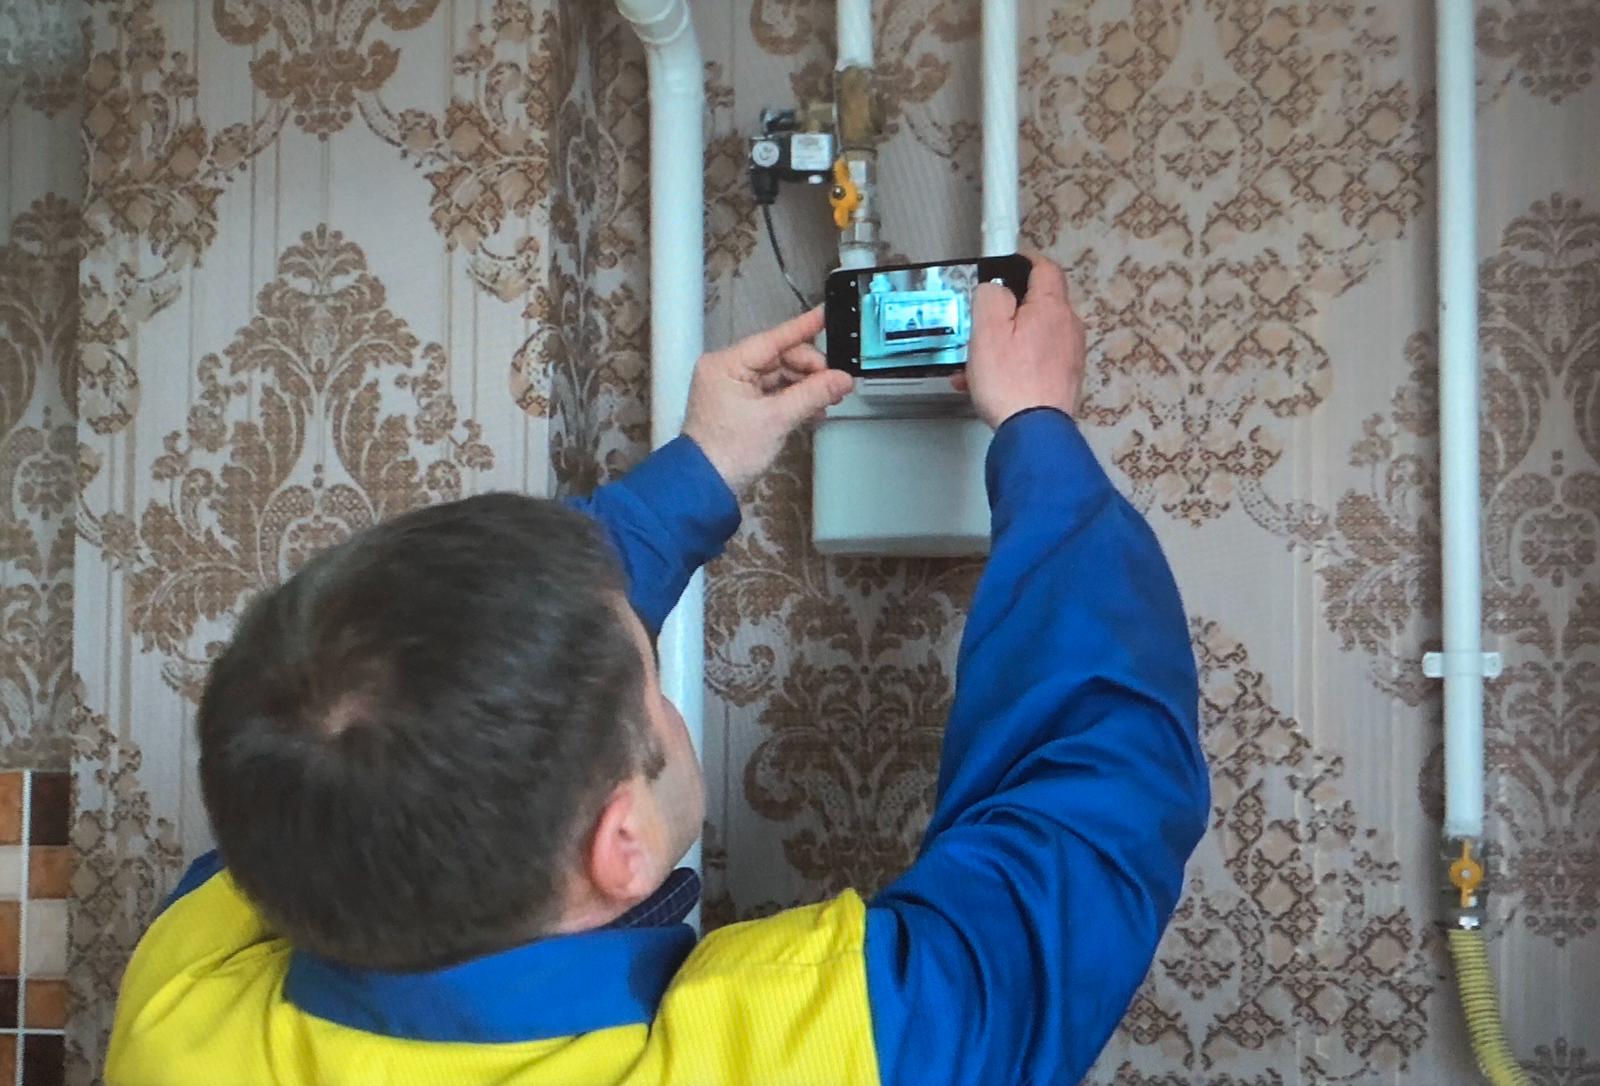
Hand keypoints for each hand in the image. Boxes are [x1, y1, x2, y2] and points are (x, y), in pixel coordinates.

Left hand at [683, 307, 853, 492]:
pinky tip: (814, 410)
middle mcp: (727, 370)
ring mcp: (733, 388)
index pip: (773, 339)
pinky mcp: (740, 405)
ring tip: (828, 401)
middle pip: (779, 357)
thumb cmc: (728, 453)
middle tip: (836, 385)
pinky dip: (794, 399)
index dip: (803, 328)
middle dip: (810, 370)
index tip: (826, 314)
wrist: (705, 488)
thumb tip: (843, 379)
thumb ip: (813, 394)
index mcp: (726, 364)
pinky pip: (773, 392)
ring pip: (779, 376)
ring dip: (805, 387)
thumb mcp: (776, 420)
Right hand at [953, 252, 1084, 428]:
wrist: (1034, 434)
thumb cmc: (1010, 380)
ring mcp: (1070, 356)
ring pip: (1033, 336)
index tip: (1007, 263)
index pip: (1045, 268)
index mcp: (1052, 307)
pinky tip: (986, 384)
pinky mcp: (1065, 380)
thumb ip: (991, 296)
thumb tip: (995, 288)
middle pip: (1038, 305)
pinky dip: (1014, 364)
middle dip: (1007, 311)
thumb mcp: (987, 329)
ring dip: (1005, 343)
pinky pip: (1036, 361)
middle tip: (981, 324)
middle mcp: (1068, 327)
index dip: (1025, 261)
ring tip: (974, 364)